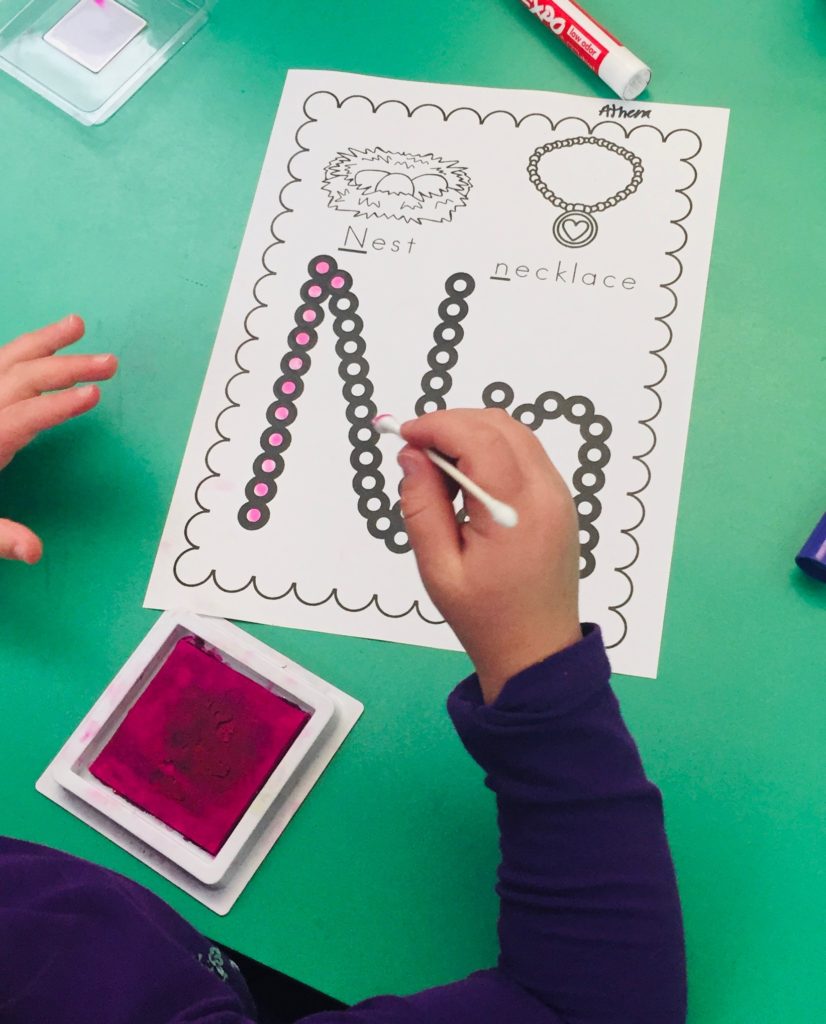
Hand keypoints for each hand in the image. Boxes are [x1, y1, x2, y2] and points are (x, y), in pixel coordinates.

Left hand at [0, 315, 117, 564]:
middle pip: (23, 379)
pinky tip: (42, 345)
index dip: (59, 406)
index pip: (25, 417)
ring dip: (44, 342)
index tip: (93, 395)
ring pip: (8, 360)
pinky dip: (22, 350)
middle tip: (110, 363)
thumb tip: (34, 550)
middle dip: (68, 367)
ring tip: (77, 324)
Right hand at [399, 409, 581, 702]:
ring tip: (439, 471)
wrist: (537, 650)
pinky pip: (525, 454)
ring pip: (514, 434)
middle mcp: (546, 493)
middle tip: (416, 452)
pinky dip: (491, 451)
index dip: (437, 426)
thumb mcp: (439, 568)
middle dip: (452, 424)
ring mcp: (558, 494)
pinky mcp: (559, 500)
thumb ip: (422, 506)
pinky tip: (466, 483)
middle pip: (499, 425)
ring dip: (471, 435)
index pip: (479, 438)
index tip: (404, 436)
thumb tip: (411, 456)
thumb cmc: (485, 617)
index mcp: (516, 511)